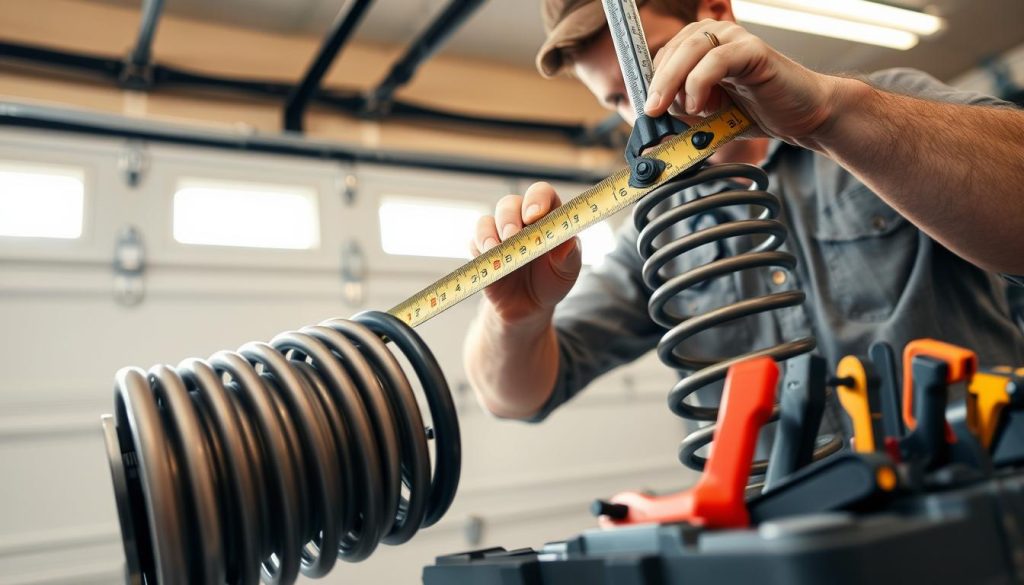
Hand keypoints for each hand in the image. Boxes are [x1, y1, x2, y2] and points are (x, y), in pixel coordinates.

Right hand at [471, 182, 581, 324]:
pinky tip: (488, 258)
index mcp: (546, 216)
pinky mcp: (482, 250)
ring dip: (489, 234)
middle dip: (509, 218)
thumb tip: (567, 243)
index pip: (541, 193)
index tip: (535, 215)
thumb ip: (569, 255)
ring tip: (495, 250)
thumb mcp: (568, 271)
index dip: (536, 198)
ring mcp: (499, 234)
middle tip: (512, 236)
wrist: (529, 306)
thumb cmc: (552, 281)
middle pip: (509, 204)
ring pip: (487, 220)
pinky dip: (479, 248)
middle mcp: (521, 219)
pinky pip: (474, 242)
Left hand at [644, 19, 850, 149]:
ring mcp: (737, 39)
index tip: (646, 108)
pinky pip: (716, 60)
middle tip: (652, 110)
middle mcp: (718, 36)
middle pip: (673, 50)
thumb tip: (653, 135)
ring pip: (690, 49)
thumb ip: (684, 119)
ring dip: (675, 82)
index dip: (652, 81)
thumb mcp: (710, 118)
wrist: (802, 117)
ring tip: (680, 110)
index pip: (664, 56)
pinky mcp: (753, 50)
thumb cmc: (759, 113)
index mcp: (703, 48)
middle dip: (658, 83)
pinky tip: (702, 106)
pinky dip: (700, 84)